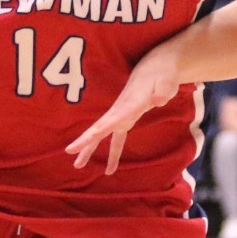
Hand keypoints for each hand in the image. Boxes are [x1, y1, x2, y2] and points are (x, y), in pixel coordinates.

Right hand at [67, 48, 182, 174]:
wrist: (155, 68)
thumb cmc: (162, 76)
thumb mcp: (167, 82)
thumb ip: (162, 92)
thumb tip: (158, 100)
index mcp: (129, 104)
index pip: (112, 119)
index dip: (99, 129)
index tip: (89, 136)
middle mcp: (120, 111)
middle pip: (99, 127)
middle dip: (85, 140)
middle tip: (69, 152)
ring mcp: (120, 115)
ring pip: (101, 134)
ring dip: (89, 149)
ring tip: (77, 165)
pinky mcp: (125, 119)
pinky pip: (115, 140)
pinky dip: (112, 154)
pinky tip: (109, 169)